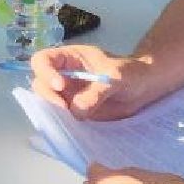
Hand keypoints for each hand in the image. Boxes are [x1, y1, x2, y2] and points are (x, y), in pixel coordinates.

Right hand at [28, 44, 162, 120]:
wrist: (143, 88)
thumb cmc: (131, 73)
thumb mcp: (117, 77)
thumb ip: (98, 91)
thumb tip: (77, 110)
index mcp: (70, 58)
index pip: (44, 60)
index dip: (45, 72)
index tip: (60, 86)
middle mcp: (63, 75)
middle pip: (40, 83)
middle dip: (48, 96)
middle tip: (64, 108)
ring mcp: (67, 94)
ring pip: (47, 102)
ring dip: (53, 111)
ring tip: (71, 118)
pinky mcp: (74, 110)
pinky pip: (60, 117)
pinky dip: (62, 122)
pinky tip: (72, 126)